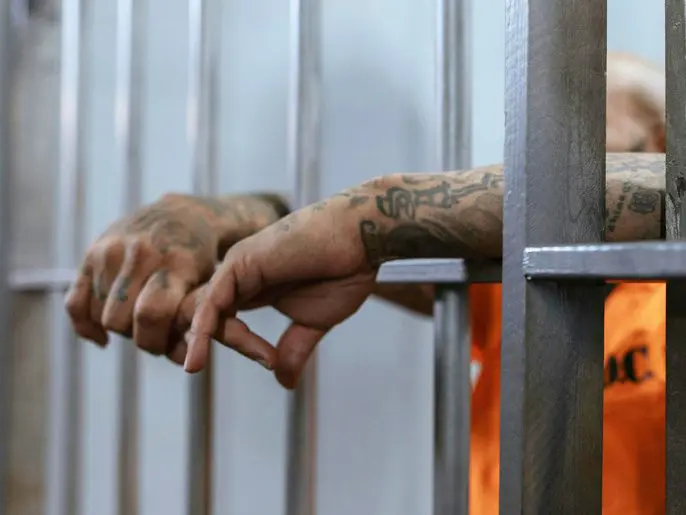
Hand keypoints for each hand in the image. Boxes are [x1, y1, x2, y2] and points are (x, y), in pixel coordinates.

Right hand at [64, 193, 282, 365]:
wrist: (184, 213)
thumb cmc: (210, 258)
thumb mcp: (220, 283)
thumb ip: (212, 320)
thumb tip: (211, 363)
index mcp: (177, 259)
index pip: (151, 316)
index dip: (157, 342)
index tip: (173, 349)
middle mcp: (140, 251)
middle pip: (123, 322)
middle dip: (142, 339)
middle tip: (160, 339)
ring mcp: (111, 250)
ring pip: (102, 316)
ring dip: (121, 332)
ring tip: (144, 328)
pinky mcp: (92, 253)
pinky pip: (76, 303)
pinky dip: (86, 325)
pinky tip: (104, 338)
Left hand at [185, 193, 377, 388]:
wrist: (360, 241)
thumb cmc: (342, 272)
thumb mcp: (313, 323)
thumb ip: (292, 350)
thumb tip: (284, 384)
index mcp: (254, 289)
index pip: (223, 321)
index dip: (237, 345)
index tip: (271, 363)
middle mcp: (240, 276)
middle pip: (204, 316)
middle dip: (200, 343)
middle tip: (199, 367)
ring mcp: (238, 267)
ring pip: (204, 311)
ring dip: (203, 340)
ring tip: (199, 365)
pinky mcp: (240, 262)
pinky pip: (211, 301)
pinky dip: (202, 328)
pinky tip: (197, 353)